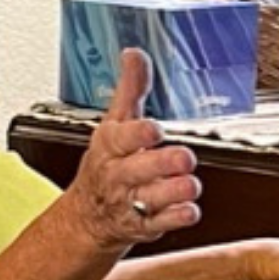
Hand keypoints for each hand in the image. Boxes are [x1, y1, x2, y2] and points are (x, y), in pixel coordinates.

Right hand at [67, 48, 201, 247]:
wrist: (89, 215)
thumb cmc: (108, 162)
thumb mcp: (114, 123)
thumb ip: (129, 89)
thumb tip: (135, 54)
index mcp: (111, 146)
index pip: (123, 138)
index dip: (138, 133)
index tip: (154, 129)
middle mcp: (120, 175)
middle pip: (139, 170)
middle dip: (162, 164)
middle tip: (184, 158)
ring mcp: (131, 201)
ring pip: (153, 199)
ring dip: (174, 191)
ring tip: (189, 184)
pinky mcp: (145, 225)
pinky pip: (163, 223)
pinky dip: (178, 217)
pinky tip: (189, 209)